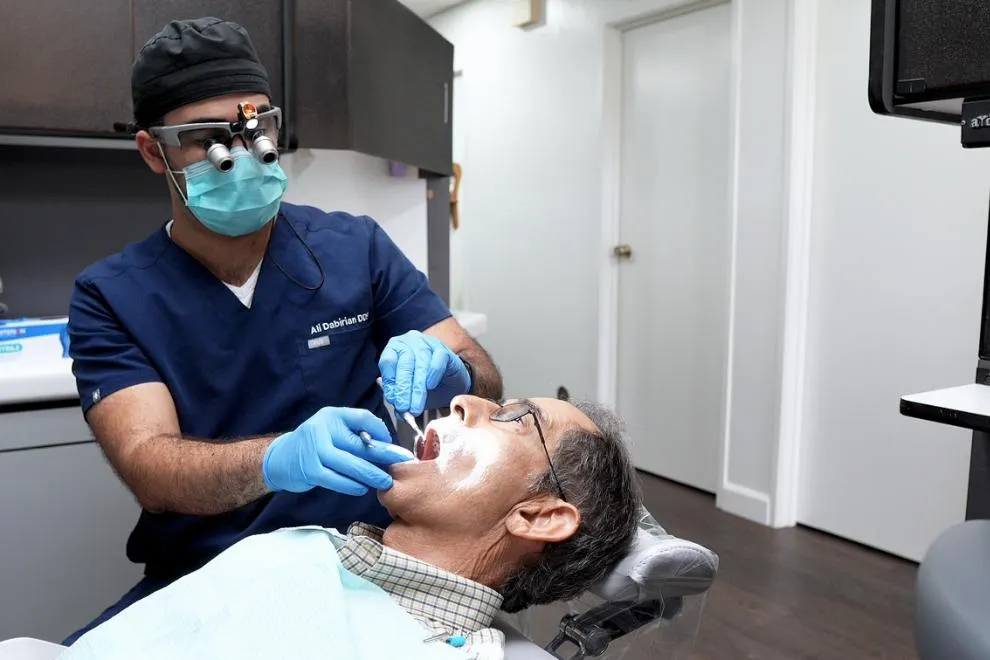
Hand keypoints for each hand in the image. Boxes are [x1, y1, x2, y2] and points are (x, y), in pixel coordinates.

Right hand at [263, 407, 413, 494]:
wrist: (281, 458)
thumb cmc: (314, 443)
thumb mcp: (332, 428)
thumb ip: (355, 431)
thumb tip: (386, 443)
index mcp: (332, 415)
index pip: (363, 418)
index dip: (381, 431)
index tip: (393, 444)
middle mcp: (323, 429)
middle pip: (360, 444)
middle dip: (384, 456)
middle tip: (402, 464)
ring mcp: (316, 450)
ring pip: (352, 465)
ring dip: (371, 475)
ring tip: (386, 481)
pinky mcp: (312, 470)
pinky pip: (338, 480)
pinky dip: (353, 485)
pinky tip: (363, 488)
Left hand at [379, 330, 470, 414]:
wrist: (451, 383)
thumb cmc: (425, 385)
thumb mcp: (409, 392)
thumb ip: (400, 398)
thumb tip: (397, 410)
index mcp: (395, 349)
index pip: (387, 362)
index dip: (389, 382)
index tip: (393, 400)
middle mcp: (410, 342)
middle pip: (404, 363)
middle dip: (403, 387)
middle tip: (404, 407)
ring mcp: (428, 344)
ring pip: (420, 364)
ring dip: (417, 388)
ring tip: (416, 407)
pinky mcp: (444, 350)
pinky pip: (437, 361)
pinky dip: (432, 375)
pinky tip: (430, 386)